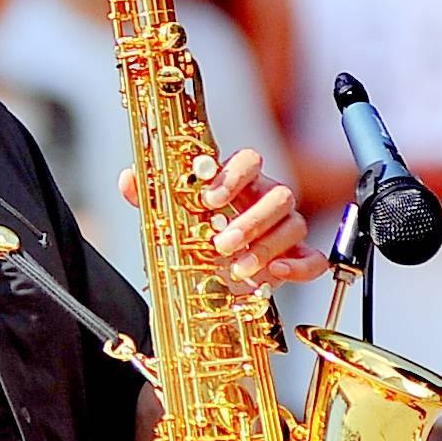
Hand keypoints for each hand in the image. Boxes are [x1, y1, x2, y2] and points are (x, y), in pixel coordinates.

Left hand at [120, 147, 328, 287]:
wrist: (210, 279)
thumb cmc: (196, 238)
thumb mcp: (169, 218)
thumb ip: (150, 196)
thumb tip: (129, 178)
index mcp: (241, 182)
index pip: (249, 161)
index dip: (233, 176)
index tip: (209, 199)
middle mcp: (267, 200)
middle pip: (279, 194)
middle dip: (249, 220)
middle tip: (220, 243)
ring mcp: (285, 229)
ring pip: (294, 225)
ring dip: (265, 247)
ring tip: (237, 268)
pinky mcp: (296, 259)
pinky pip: (313, 258)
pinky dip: (300, 267)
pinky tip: (276, 274)